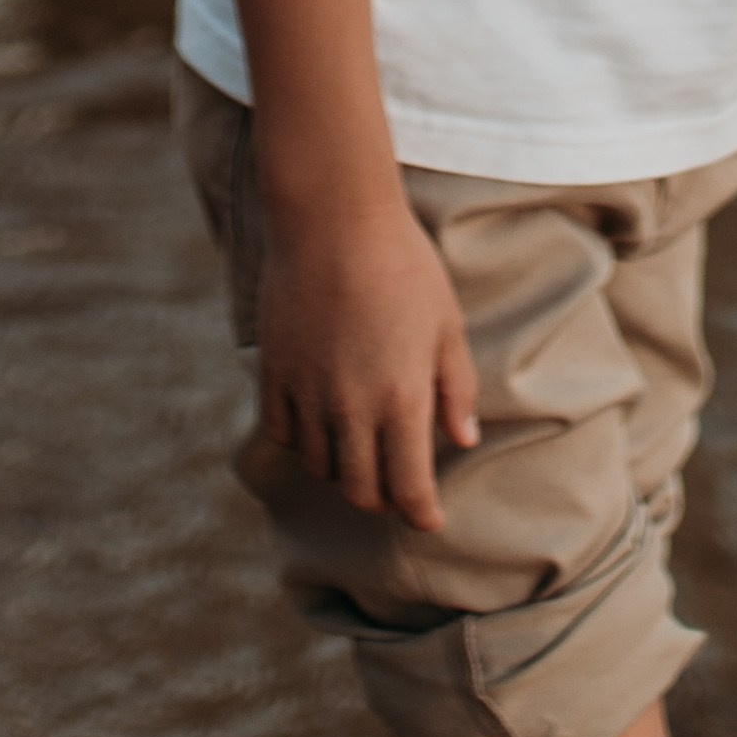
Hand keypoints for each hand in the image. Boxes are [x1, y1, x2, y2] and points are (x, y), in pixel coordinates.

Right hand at [255, 191, 480, 526]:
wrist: (333, 217)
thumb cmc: (403, 264)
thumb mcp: (447, 323)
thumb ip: (455, 387)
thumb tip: (462, 440)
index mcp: (402, 399)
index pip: (409, 488)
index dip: (421, 514)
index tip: (430, 520)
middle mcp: (350, 407)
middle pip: (360, 489)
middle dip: (382, 498)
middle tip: (397, 487)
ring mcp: (307, 391)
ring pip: (319, 465)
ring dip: (343, 468)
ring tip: (361, 449)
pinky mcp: (275, 371)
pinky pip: (282, 431)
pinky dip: (302, 440)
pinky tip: (320, 424)